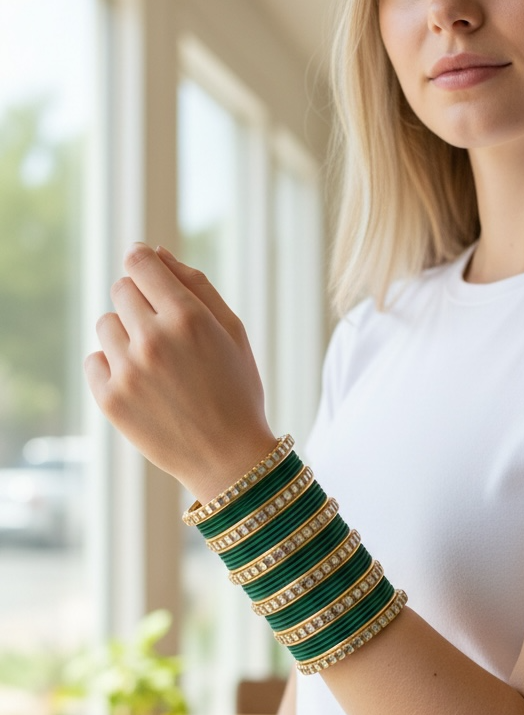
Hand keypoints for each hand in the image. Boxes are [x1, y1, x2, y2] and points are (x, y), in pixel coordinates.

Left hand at [85, 243, 277, 502]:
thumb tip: (155, 253)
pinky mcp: (111, 400)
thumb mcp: (233, 333)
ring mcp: (129, 371)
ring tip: (156, 364)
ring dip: (126, 336)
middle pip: (121, 290)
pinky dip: (113, 368)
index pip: (139, 262)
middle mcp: (154, 340)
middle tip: (165, 334)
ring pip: (106, 324)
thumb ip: (197, 286)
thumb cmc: (237, 392)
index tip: (148, 274)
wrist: (231, 461)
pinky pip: (94, 360)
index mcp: (188, 318)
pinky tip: (143, 386)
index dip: (143, 263)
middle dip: (140, 302)